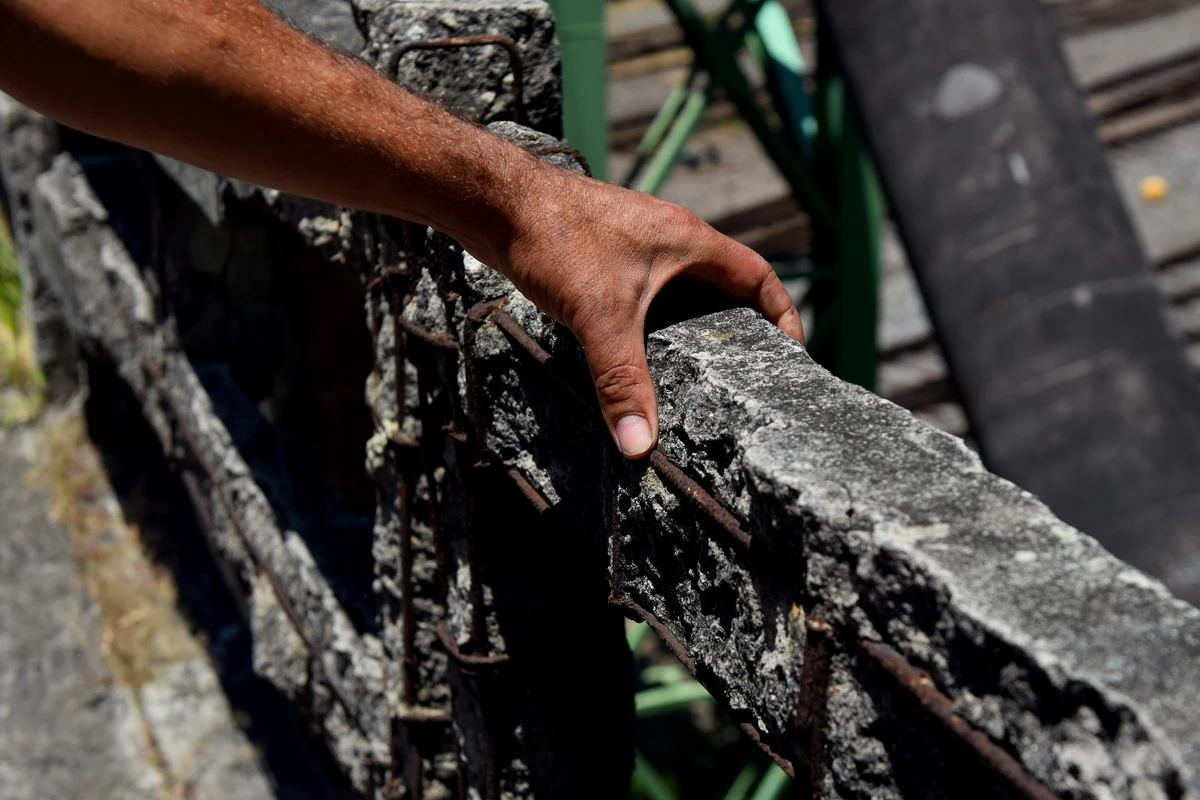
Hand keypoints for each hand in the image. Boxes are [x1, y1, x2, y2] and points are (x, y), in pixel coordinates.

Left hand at [483, 162, 804, 458]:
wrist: (496, 201)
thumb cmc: (556, 238)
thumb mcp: (600, 318)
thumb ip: (623, 383)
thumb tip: (640, 445)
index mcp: (689, 241)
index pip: (758, 278)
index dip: (782, 315)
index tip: (793, 354)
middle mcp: (669, 239)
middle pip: (724, 286)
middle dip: (738, 329)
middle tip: (745, 376)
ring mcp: (636, 244)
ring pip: (681, 290)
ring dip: (692, 326)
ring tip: (697, 375)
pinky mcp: (604, 254)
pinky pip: (646, 292)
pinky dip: (652, 322)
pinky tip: (637, 354)